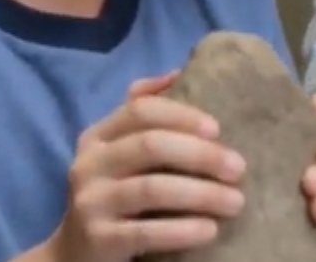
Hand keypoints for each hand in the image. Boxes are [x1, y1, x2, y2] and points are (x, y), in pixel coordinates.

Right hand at [46, 71, 246, 261]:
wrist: (77, 254)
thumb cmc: (115, 194)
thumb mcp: (120, 151)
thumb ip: (144, 113)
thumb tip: (181, 71)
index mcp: (98, 136)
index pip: (141, 110)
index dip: (182, 115)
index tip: (218, 129)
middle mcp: (88, 164)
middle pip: (150, 145)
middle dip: (201, 154)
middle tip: (239, 168)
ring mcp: (90, 203)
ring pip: (151, 189)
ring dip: (201, 193)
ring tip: (236, 202)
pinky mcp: (99, 240)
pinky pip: (146, 232)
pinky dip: (182, 230)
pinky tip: (211, 230)